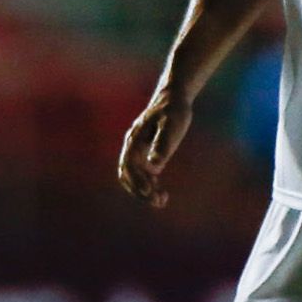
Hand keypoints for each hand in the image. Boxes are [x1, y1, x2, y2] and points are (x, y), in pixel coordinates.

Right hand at [118, 89, 193, 207]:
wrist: (173, 98)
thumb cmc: (173, 110)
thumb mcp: (172, 124)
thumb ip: (163, 143)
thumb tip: (155, 166)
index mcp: (134, 140)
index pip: (129, 165)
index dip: (137, 180)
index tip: (149, 191)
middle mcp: (132, 148)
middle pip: (128, 175)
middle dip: (140, 191)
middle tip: (158, 202)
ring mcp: (138, 152)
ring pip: (135, 178)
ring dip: (145, 191)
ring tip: (161, 202)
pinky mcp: (146, 155)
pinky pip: (144, 175)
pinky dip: (150, 186)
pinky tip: (162, 195)